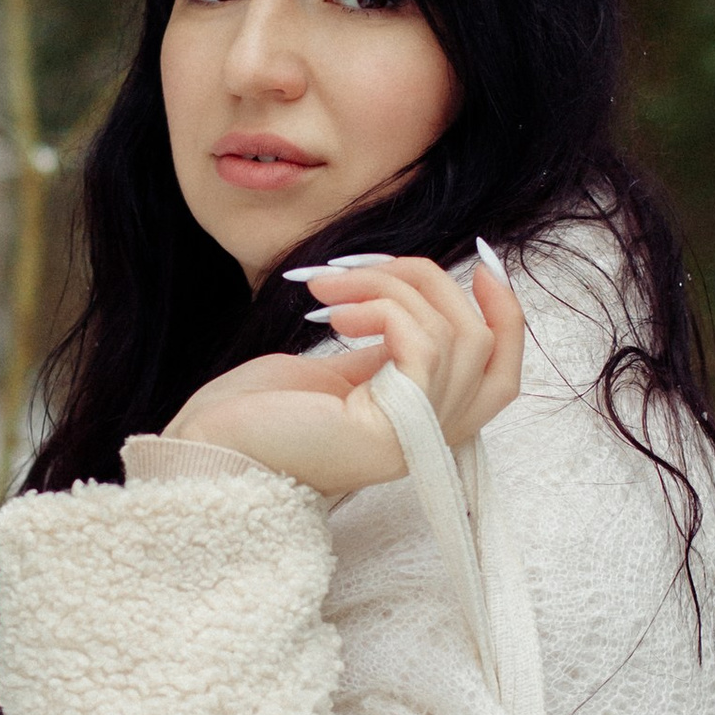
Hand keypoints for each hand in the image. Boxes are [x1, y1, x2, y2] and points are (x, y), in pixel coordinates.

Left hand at [165, 252, 526, 500]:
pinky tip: (333, 311)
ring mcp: (413, 441)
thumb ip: (388, 347)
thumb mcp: (339, 371)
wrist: (208, 449)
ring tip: (328, 285)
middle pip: (480, 340)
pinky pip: (422, 345)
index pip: (502, 374)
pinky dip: (381, 307)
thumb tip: (414, 298)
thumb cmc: (259, 412)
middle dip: (426, 280)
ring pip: (451, 333)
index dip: (507, 317)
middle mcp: (427, 438)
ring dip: (386, 285)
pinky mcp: (390, 435)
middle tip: (356, 266)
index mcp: (419, 423)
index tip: (481, 264)